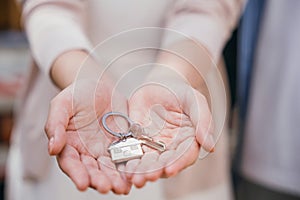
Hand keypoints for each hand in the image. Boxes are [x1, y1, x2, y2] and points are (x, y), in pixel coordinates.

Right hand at [45, 79, 130, 193]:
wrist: (99, 86)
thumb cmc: (77, 94)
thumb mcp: (62, 104)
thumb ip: (55, 124)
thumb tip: (52, 148)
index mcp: (69, 145)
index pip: (71, 163)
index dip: (76, 174)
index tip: (82, 184)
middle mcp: (86, 152)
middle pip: (92, 170)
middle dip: (99, 180)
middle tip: (106, 188)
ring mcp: (105, 150)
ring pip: (110, 168)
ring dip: (115, 180)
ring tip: (122, 188)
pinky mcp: (122, 144)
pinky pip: (126, 157)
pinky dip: (130, 168)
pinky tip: (134, 176)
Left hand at [124, 78, 214, 187]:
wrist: (161, 83)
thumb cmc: (181, 91)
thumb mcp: (195, 101)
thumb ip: (203, 121)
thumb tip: (210, 146)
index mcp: (189, 140)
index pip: (185, 155)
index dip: (177, 163)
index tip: (169, 170)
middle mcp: (172, 146)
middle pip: (164, 162)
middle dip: (155, 171)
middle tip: (144, 178)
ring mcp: (154, 144)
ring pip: (147, 161)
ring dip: (140, 170)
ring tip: (131, 176)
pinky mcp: (138, 139)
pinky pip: (133, 150)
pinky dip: (127, 159)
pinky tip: (121, 165)